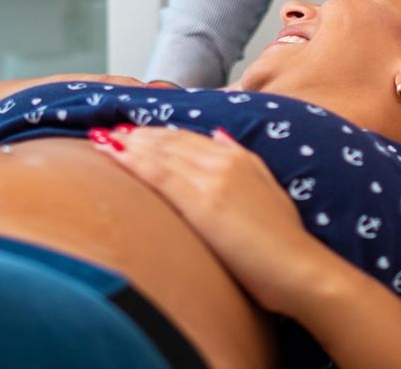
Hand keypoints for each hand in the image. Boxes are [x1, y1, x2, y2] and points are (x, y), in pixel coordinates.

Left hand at [90, 124, 327, 313]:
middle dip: (138, 135)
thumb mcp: (268, 190)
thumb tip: (220, 137)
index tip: (135, 132)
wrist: (300, 269)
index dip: (160, 134)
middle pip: (170, 141)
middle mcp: (224, 160)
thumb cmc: (285, 243)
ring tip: (100, 139)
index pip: (190, 138)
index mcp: (240, 157)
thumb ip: (242, 161)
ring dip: (127, 144)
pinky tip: (110, 154)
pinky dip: (130, 160)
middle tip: (108, 130)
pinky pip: (157, 174)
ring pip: (159, 153)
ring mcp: (211, 179)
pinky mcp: (201, 202)